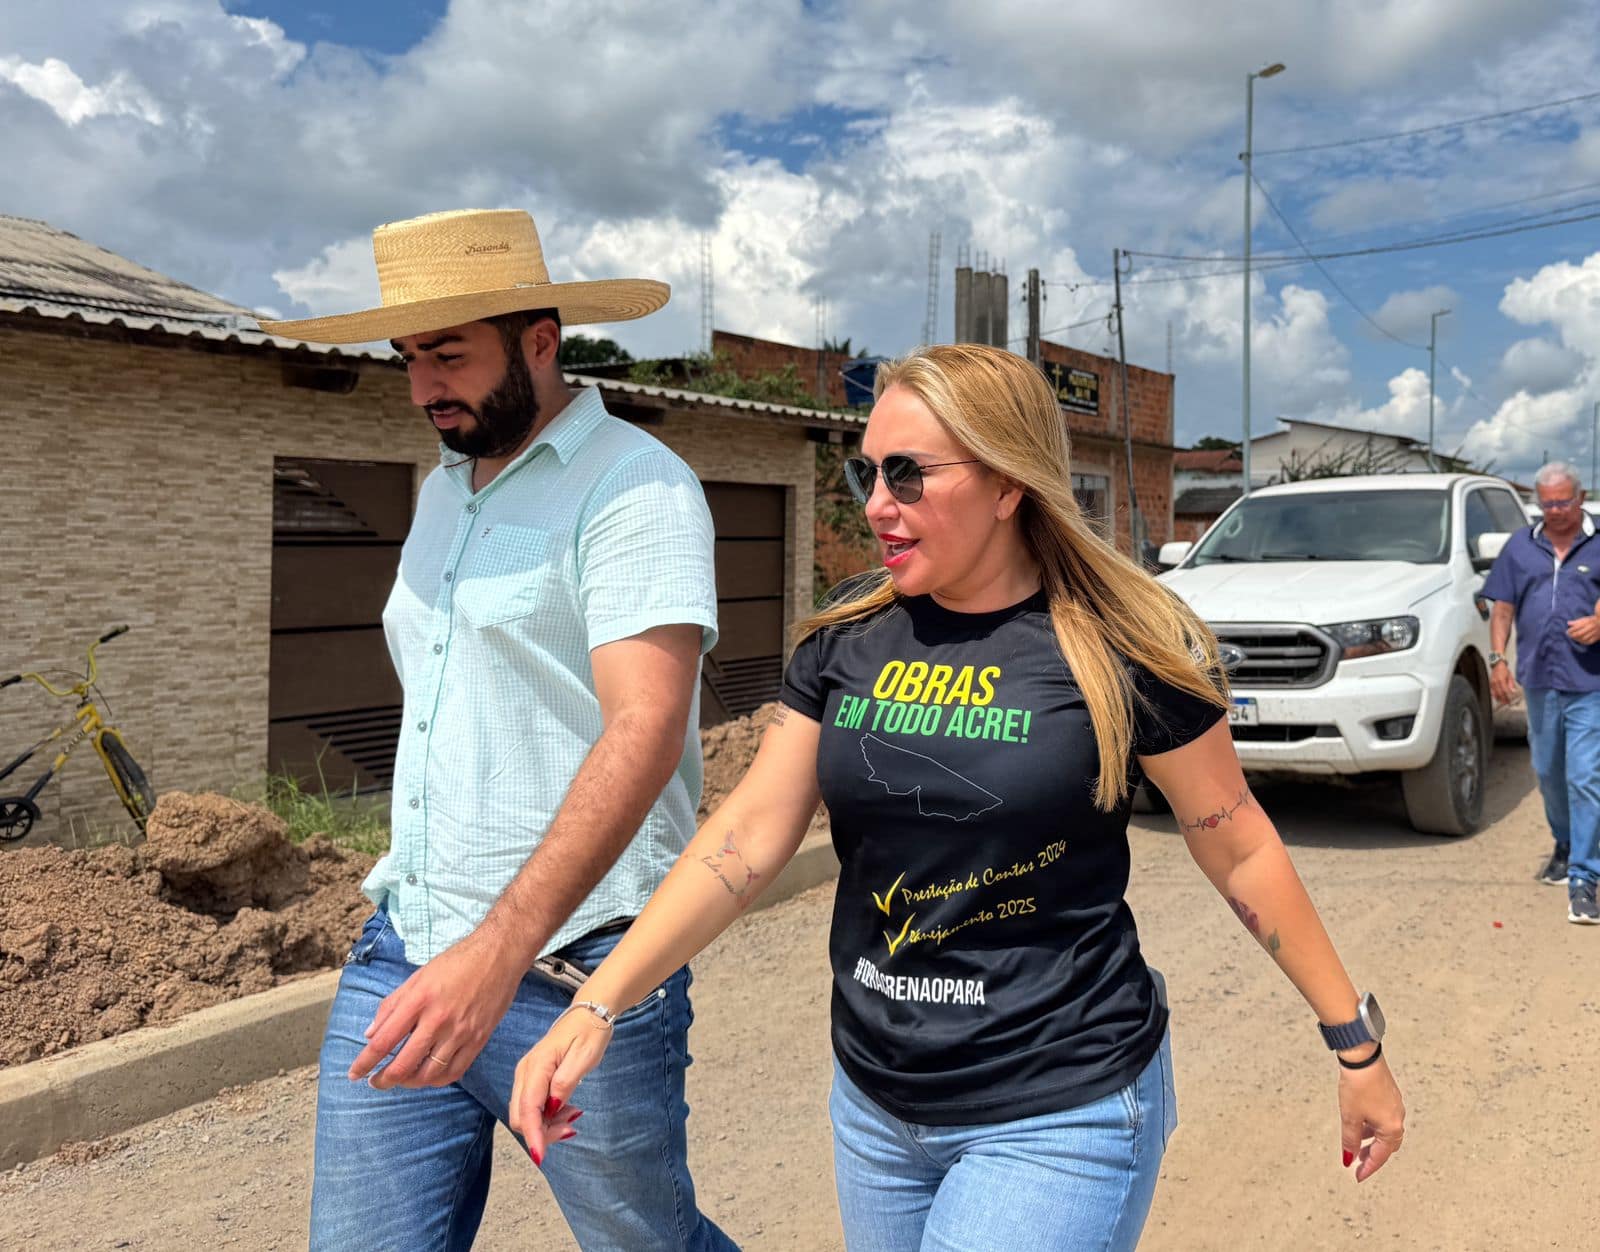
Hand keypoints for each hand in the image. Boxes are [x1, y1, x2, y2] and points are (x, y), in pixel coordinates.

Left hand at [347, 934, 523, 1089]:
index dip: (364, 1062)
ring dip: (408, 1083)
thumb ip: (392, 1006)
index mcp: (418, 1000)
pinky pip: (453, 1072)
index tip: (354, 1073)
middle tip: (375, 1082)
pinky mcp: (478, 1039)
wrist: (499, 955)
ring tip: (400, 1080)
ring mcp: (460, 1032)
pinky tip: (427, 1076)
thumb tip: (370, 1035)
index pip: (383, 1041)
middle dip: (383, 1080)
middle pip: (403, 1065)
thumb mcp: (417, 977)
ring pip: (427, 1074)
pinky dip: (435, 1080)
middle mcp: (438, 1019)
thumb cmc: (456, 962)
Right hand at [510, 1006, 615, 1164]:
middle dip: (542, 1132)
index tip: (540, 1157)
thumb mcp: (583, 1057)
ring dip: (547, 1125)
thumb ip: (565, 1082)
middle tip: (572, 1128)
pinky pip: (533, 1107)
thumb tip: (551, 1108)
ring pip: (526, 1114)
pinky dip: (548, 1117)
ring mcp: (527, 1076)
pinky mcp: (533, 1080)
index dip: (533, 1134)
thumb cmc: (589, 1033)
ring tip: (574, 1116)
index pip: (528, 1108)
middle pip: (521, 1116)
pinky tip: (568, 1110)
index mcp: (537, 1066)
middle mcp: (525, 1073)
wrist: (588, 1014)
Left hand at [1337, 1053, 1404, 1182]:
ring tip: (1357, 1144)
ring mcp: (1395, 1107)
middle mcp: (1397, 1119)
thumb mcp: (1350, 1117)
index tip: (1357, 1176)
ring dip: (1372, 1141)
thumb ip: (1350, 1140)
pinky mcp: (1390, 1096)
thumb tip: (1349, 1158)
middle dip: (1372, 1156)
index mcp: (1391, 1128)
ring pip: (1385, 1132)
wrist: (1363, 1058)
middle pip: (1387, 1146)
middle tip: (1358, 1163)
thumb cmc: (1358, 1086)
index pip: (1380, 1155)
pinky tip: (1361, 1124)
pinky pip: (1384, 1119)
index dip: (1367, 1168)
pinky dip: (1373, 1127)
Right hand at [1489, 662, 1518, 706]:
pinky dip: (1494, 695)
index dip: (1508, 696)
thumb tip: (1512, 691)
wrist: (1497, 665)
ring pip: (1495, 693)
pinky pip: (1492, 691)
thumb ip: (1511, 684)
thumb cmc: (1504, 670)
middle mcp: (1496, 682)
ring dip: (1499, 698)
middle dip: (1503, 699)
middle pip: (1500, 693)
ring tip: (1502, 702)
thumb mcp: (1510, 676)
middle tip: (1507, 702)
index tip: (1510, 699)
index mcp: (1501, 680)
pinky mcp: (1490, 684)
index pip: (1505, 690)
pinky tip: (1497, 698)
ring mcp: (1492, 683)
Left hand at [1567, 615, 1599, 644]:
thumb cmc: (1591, 621)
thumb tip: (1568, 623)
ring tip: (1573, 638)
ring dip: (1577, 639)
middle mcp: (1591, 628)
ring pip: (1584, 638)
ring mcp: (1594, 633)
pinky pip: (1589, 641)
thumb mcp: (1584, 619)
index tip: (1567, 631)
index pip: (1577, 627)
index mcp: (1588, 622)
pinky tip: (1580, 641)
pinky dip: (1584, 642)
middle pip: (1580, 633)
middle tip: (1569, 635)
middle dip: (1573, 635)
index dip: (1571, 630)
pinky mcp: (1597, 637)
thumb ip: (1576, 621)